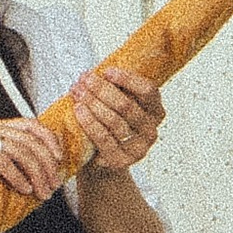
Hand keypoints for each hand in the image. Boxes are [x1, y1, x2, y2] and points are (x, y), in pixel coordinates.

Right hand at [0, 114, 70, 206]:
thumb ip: (6, 164)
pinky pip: (2, 161)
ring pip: (20, 150)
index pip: (30, 124)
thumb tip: (37, 178)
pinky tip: (24, 189)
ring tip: (43, 191)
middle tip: (55, 184)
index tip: (60, 160)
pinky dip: (17, 177)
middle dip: (47, 162)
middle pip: (29, 139)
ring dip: (36, 173)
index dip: (49, 139)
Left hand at [66, 60, 163, 174]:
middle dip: (102, 90)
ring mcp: (138, 148)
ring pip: (114, 121)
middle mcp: (151, 130)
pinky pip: (104, 138)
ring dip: (93, 103)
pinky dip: (89, 122)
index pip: (148, 91)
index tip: (106, 71)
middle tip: (84, 79)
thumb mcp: (116, 104)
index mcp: (156, 111)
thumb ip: (114, 89)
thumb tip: (94, 72)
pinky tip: (78, 110)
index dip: (128, 79)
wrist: (100, 158)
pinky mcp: (121, 161)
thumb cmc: (108, 123)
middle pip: (127, 105)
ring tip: (77, 91)